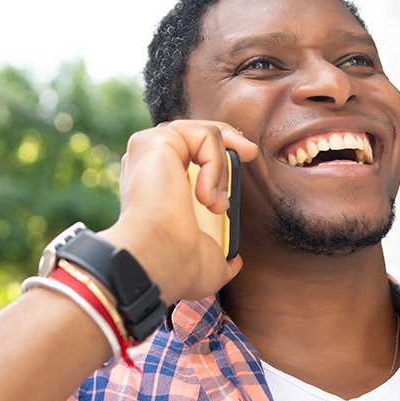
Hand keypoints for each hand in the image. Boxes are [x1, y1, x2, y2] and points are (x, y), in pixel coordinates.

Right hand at [98, 121, 256, 304]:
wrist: (161, 260)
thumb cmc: (177, 267)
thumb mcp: (210, 262)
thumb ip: (223, 255)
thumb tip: (234, 261)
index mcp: (157, 187)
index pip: (191, 155)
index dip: (220, 158)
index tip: (240, 171)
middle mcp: (150, 164)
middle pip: (197, 133)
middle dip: (230, 143)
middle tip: (250, 156)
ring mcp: (150, 150)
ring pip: (205, 134)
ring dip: (222, 169)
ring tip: (215, 204)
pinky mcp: (156, 141)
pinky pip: (204, 136)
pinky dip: (216, 163)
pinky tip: (206, 196)